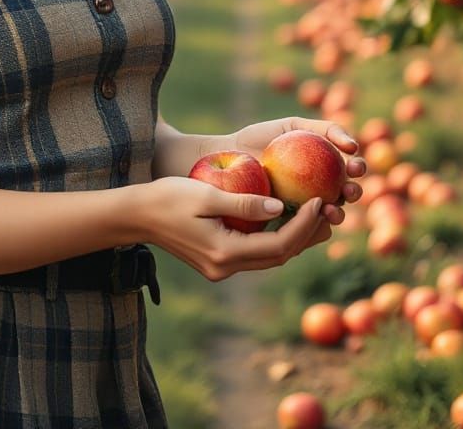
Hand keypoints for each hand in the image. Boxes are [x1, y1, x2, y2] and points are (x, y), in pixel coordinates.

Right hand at [140, 176, 332, 281]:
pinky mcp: (216, 261)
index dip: (303, 225)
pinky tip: (283, 219)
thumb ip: (243, 202)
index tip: (317, 201)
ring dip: (293, 238)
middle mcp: (226, 268)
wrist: (135, 216)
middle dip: (306, 234)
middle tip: (327, 209)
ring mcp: (221, 268)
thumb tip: (280, 206)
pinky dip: (273, 237)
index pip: (279, 245)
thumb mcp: (205, 194)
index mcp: (225, 253)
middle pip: (279, 256)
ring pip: (268, 257)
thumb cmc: (166, 198)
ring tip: (314, 214)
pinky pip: (255, 252)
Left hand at [229, 116, 365, 224]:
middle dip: (354, 193)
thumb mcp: (292, 127)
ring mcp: (304, 209)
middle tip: (348, 190)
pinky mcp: (288, 225)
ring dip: (338, 214)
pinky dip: (313, 225)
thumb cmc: (259, 138)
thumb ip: (325, 129)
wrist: (226, 158)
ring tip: (331, 209)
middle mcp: (319, 189)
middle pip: (346, 194)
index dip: (359, 168)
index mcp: (325, 167)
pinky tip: (313, 219)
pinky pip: (306, 228)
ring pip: (330, 215)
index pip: (350, 169)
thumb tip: (354, 146)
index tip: (355, 166)